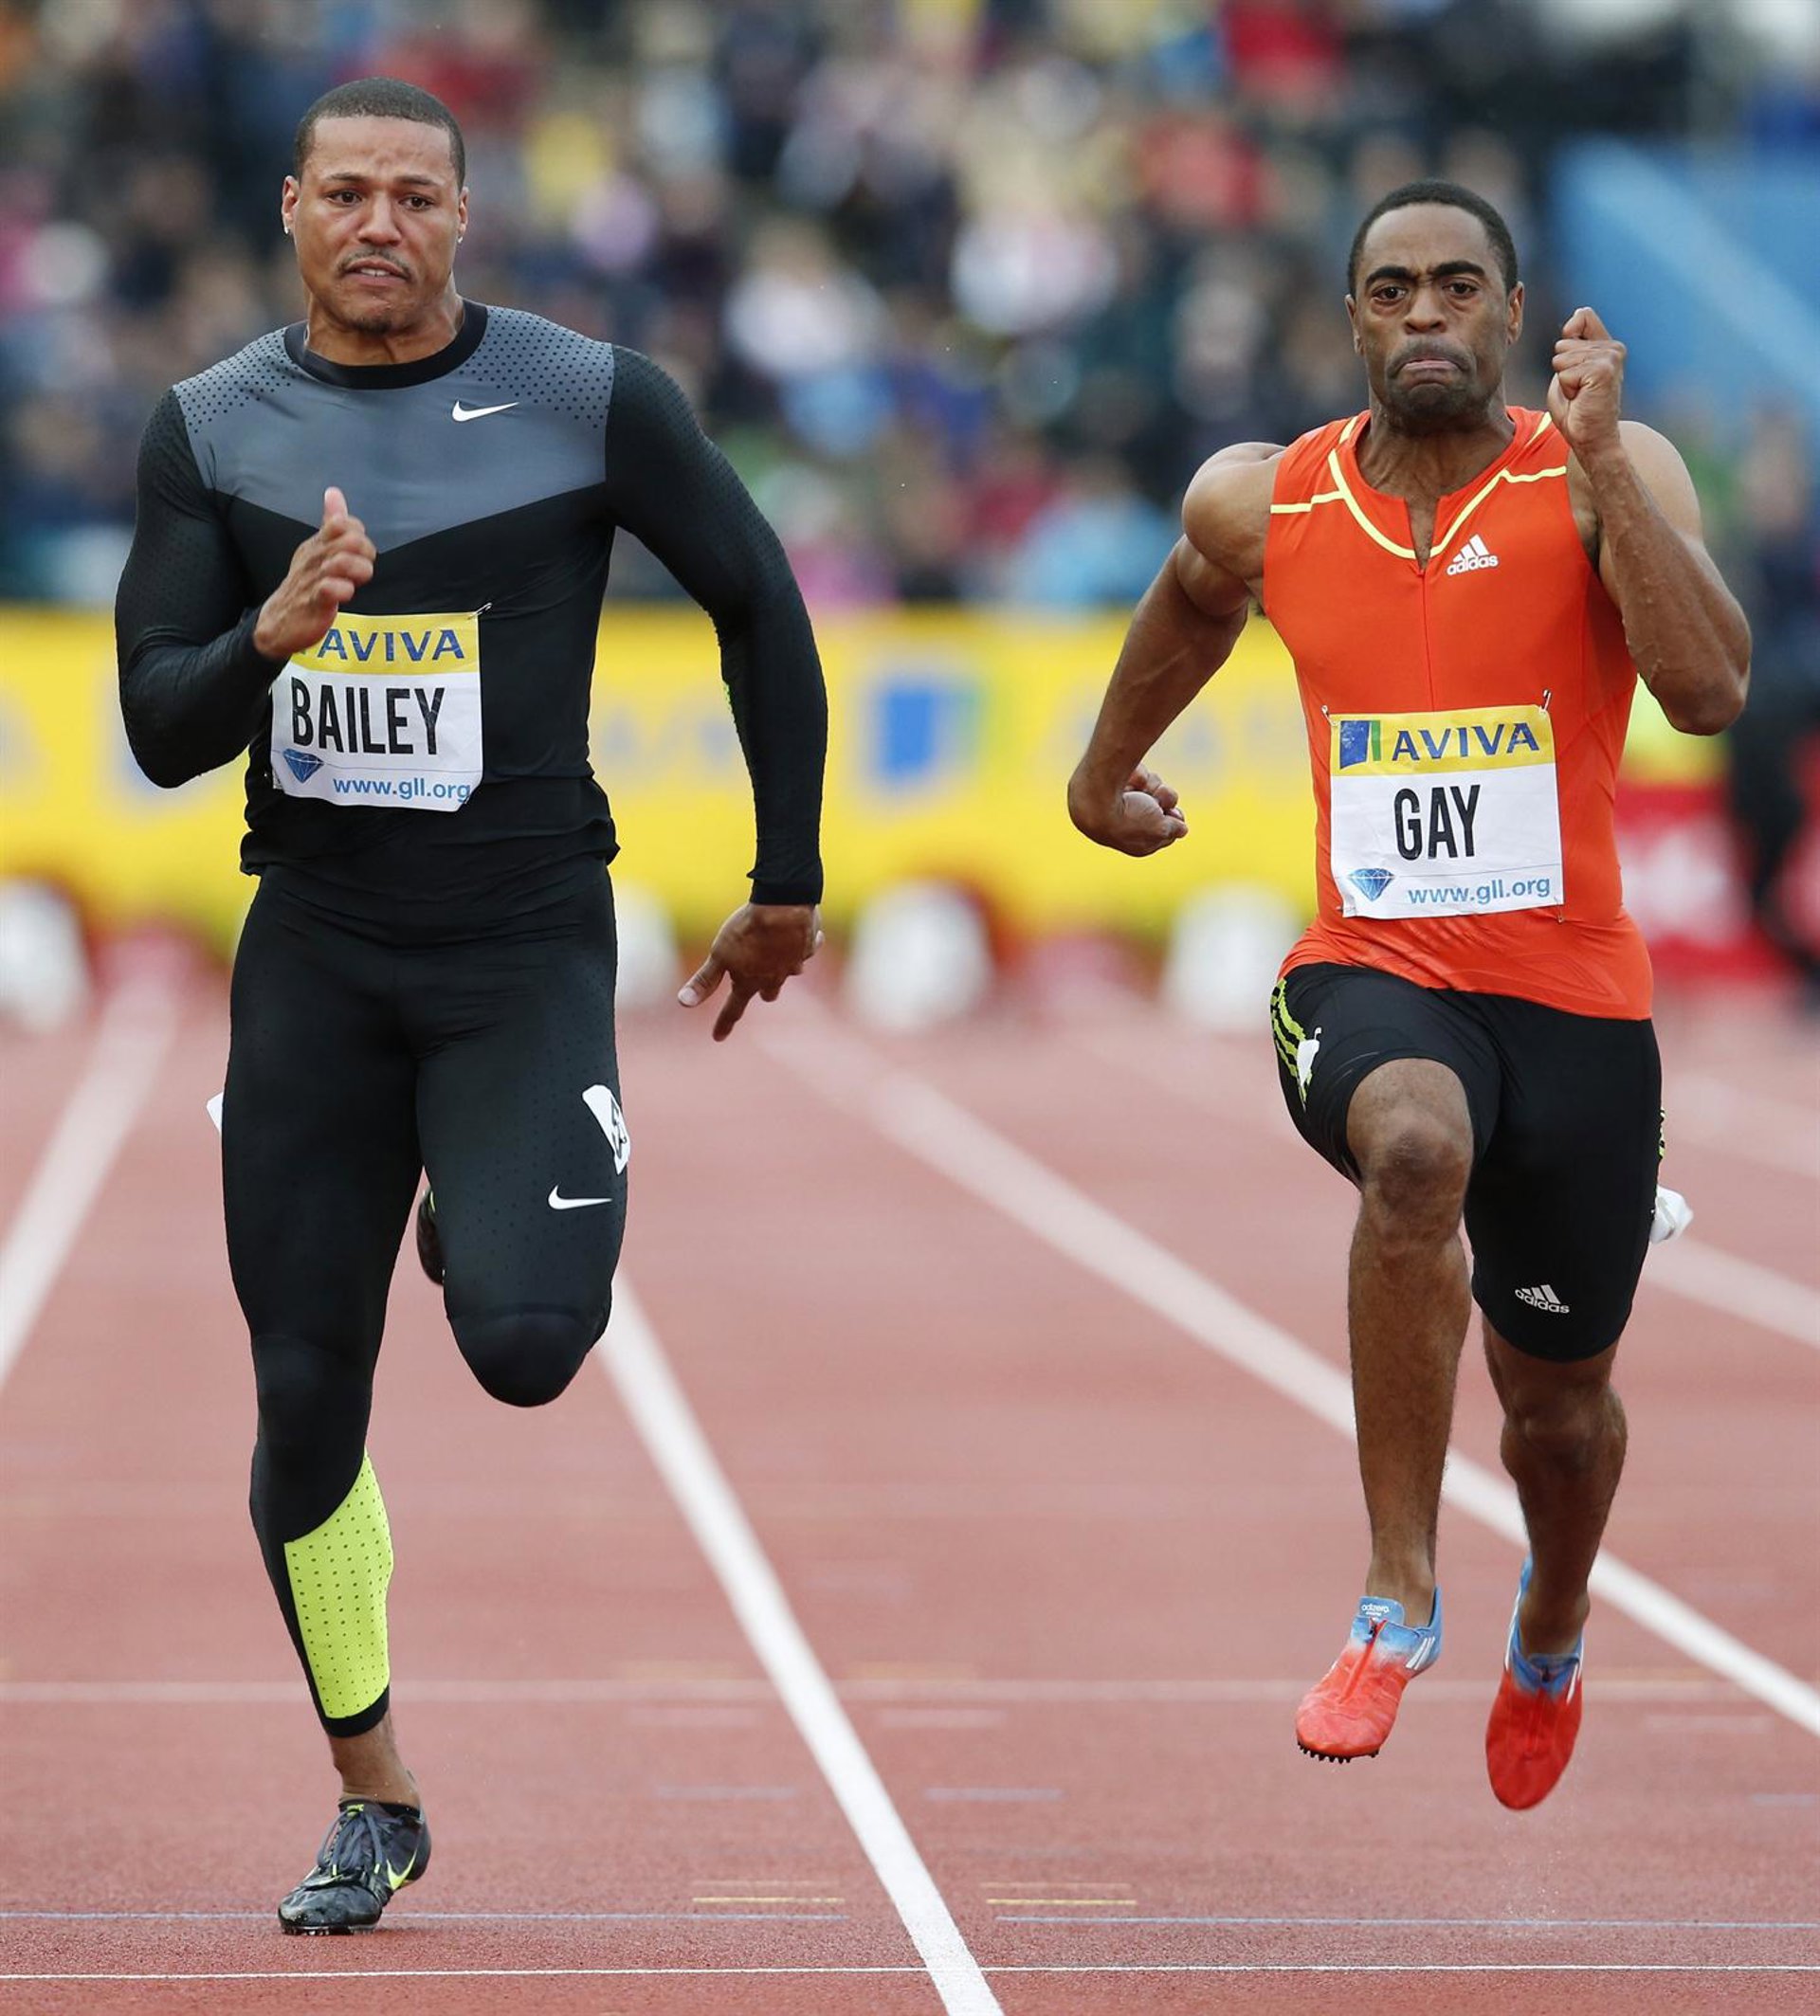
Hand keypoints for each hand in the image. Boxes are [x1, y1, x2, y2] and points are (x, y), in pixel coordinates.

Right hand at [252, 486, 375, 660]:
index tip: (357, 552)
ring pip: (343, 561)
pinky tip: (343, 594)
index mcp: (317, 543)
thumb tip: (334, 492)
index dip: (359, 534)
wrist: (278, 621)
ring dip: (358, 572)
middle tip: (360, 569)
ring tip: (353, 582)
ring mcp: (314, 579)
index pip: (343, 523)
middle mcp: (315, 557)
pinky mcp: (315, 602)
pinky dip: (343, 590)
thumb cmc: (304, 583)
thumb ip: (330, 522)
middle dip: (365, 554)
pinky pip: (331, 589)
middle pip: (351, 540)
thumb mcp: (316, 549)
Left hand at [678, 902, 821, 1040]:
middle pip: (769, 992)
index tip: (717, 1037)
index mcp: (750, 981)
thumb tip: (683, 1003)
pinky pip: (807, 947)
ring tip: (778, 956)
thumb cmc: (748, 931)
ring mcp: (795, 962)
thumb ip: (705, 980)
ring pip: (790, 972)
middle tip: (758, 987)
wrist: (784, 907)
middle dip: (762, 990)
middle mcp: (775, 977)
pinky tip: (803, 934)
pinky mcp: (809, 944)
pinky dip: (803, 944)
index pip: (733, 1009)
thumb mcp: (720, 955)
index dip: (724, 1023)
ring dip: (783, 967)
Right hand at [1069, 765, 1188, 856]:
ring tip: (1141, 787)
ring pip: (1153, 788)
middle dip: (1163, 799)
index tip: (1174, 813)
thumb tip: (1183, 830)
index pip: (1164, 831)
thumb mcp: (1158, 828)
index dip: (1173, 821)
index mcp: (1136, 842)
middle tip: (1157, 800)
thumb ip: (1173, 829)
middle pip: (1160, 807)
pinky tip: (1131, 779)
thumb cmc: (1127, 817)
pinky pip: (1139, 776)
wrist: (1095, 797)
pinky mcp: (1116, 783)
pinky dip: (1139, 775)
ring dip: (1153, 785)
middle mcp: (1128, 823)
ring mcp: (1122, 802)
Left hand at [1547, 307, 1626, 462]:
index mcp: (1606, 345)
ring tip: (1580, 394)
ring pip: (1562, 358)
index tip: (1573, 364)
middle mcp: (1613, 348)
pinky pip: (1565, 373)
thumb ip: (1571, 344)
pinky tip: (1581, 398)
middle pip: (1563, 343)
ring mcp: (1610, 358)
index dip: (1568, 335)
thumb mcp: (1568, 370)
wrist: (1591, 438)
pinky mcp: (1603, 370)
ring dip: (1564, 381)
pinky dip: (1566, 388)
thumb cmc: (1578, 409)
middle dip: (1562, 369)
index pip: (1583, 316)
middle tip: (1578, 389)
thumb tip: (1576, 316)